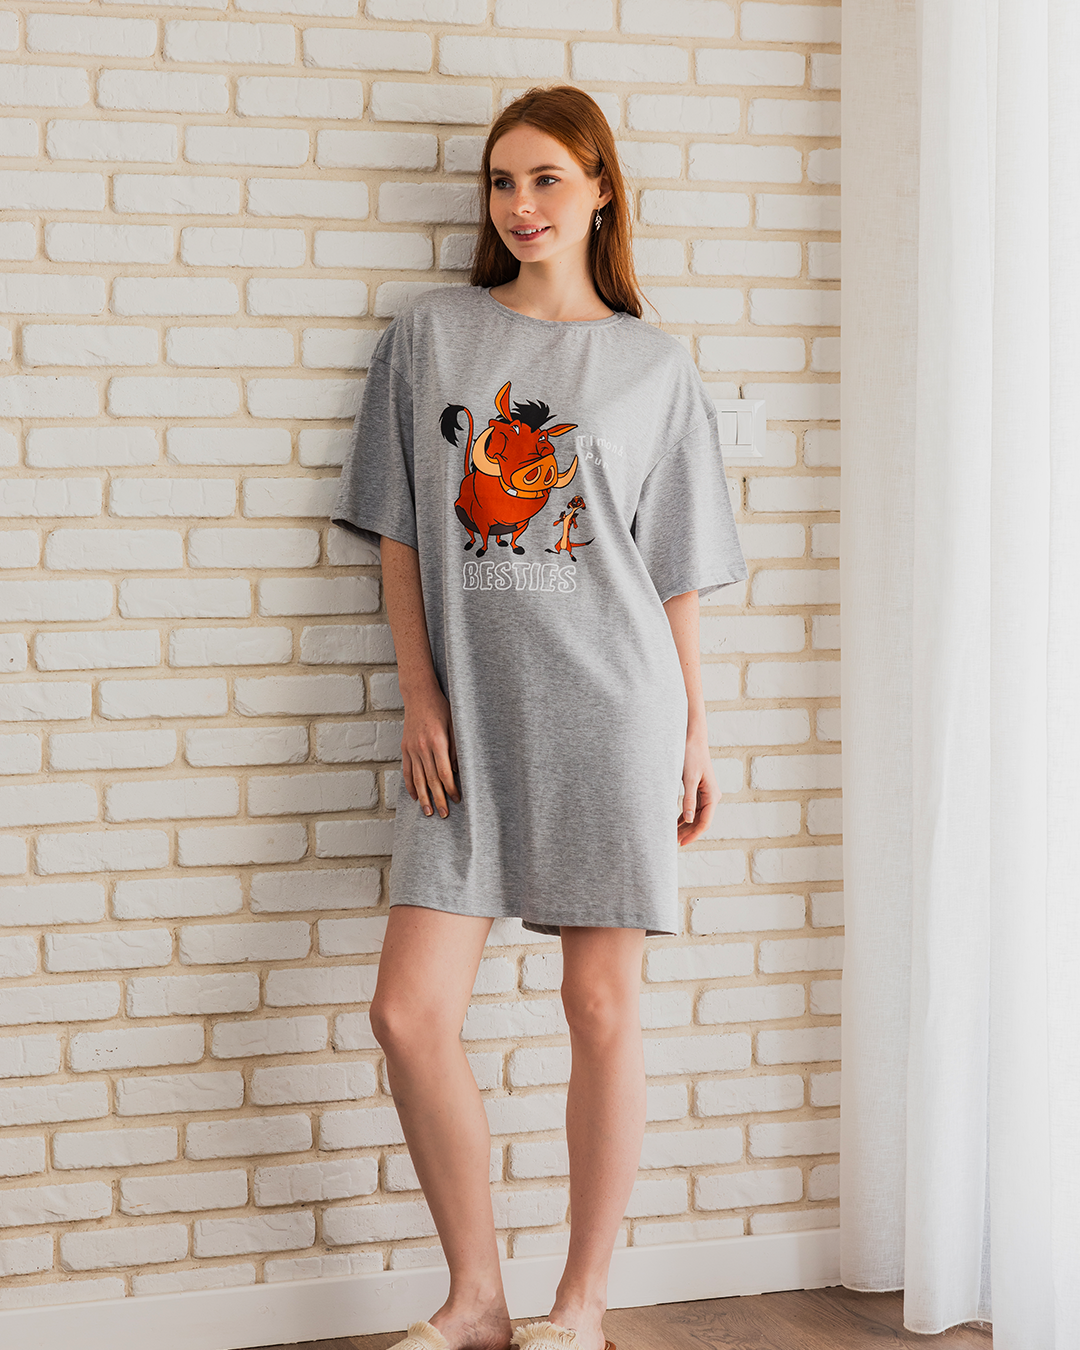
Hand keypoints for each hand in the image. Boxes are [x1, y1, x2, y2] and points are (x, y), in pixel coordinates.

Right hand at [401, 684, 460, 818]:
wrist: (419, 695)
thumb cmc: (441, 708)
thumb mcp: (454, 725)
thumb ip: (456, 749)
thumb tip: (457, 771)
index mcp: (437, 742)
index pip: (444, 773)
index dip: (450, 788)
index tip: (456, 799)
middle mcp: (423, 748)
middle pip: (431, 780)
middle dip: (438, 799)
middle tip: (443, 815)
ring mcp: (412, 749)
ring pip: (417, 778)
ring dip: (424, 797)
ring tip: (428, 812)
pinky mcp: (405, 748)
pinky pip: (407, 770)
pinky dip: (410, 785)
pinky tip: (415, 796)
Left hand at [677, 730, 718, 845]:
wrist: (692, 739)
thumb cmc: (691, 756)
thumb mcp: (688, 779)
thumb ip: (688, 800)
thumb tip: (689, 820)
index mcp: (712, 796)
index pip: (704, 822)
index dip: (693, 834)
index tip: (681, 843)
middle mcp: (712, 797)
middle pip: (701, 821)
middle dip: (688, 832)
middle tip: (671, 842)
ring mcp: (707, 794)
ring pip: (697, 816)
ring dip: (686, 826)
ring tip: (672, 835)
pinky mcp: (699, 790)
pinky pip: (694, 808)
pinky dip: (685, 816)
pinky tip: (676, 823)